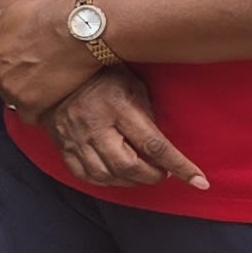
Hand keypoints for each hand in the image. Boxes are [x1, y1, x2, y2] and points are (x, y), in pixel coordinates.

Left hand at [0, 0, 105, 114]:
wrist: (78, 30)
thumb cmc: (50, 17)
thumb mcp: (12, 10)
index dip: (13, 62)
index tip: (27, 62)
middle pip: (3, 81)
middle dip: (19, 78)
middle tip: (42, 72)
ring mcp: (10, 90)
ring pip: (15, 98)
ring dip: (30, 94)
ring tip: (51, 84)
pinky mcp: (29, 105)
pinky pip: (30, 116)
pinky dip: (41, 110)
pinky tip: (54, 98)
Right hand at [34, 65, 208, 189]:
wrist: (52, 71)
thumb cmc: (100, 73)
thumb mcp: (132, 83)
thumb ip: (146, 112)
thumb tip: (160, 144)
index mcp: (118, 107)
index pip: (154, 145)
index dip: (179, 166)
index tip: (199, 181)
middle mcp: (96, 126)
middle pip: (129, 166)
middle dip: (152, 176)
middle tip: (162, 172)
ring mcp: (76, 138)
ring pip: (106, 175)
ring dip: (130, 181)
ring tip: (141, 175)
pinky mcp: (63, 145)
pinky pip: (84, 174)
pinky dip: (105, 181)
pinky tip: (117, 176)